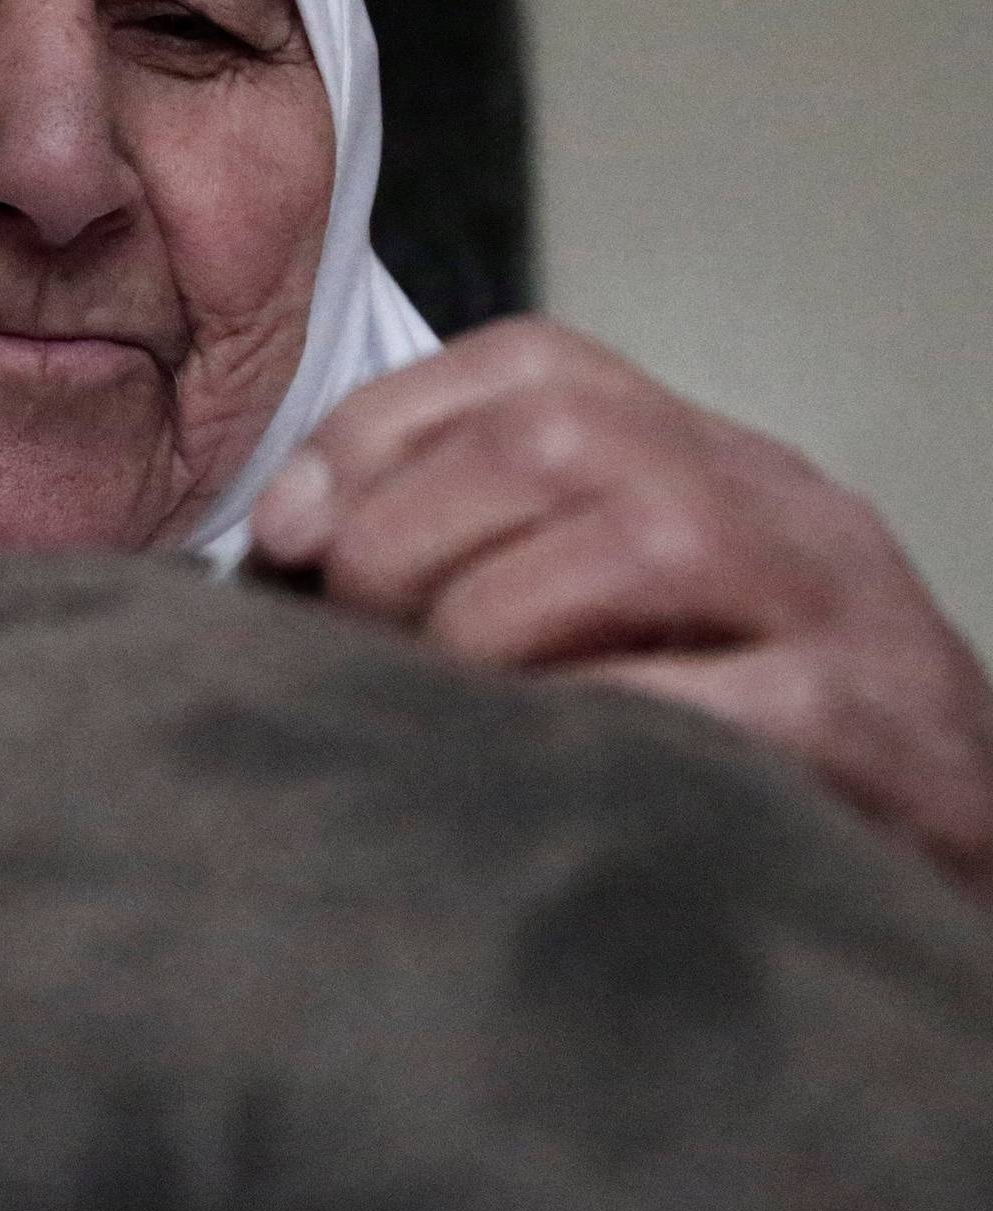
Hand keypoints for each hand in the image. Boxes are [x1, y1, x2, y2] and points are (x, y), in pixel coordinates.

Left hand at [251, 318, 992, 897]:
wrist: (956, 843)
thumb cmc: (732, 740)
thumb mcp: (609, 614)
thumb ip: (476, 561)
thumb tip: (286, 548)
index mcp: (698, 455)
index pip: (528, 367)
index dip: (372, 436)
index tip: (284, 536)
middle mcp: (770, 496)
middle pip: (561, 435)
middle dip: (408, 536)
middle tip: (358, 640)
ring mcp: (831, 602)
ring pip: (638, 538)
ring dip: (485, 628)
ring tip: (443, 710)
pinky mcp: (866, 726)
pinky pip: (706, 697)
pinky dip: (584, 725)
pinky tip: (527, 771)